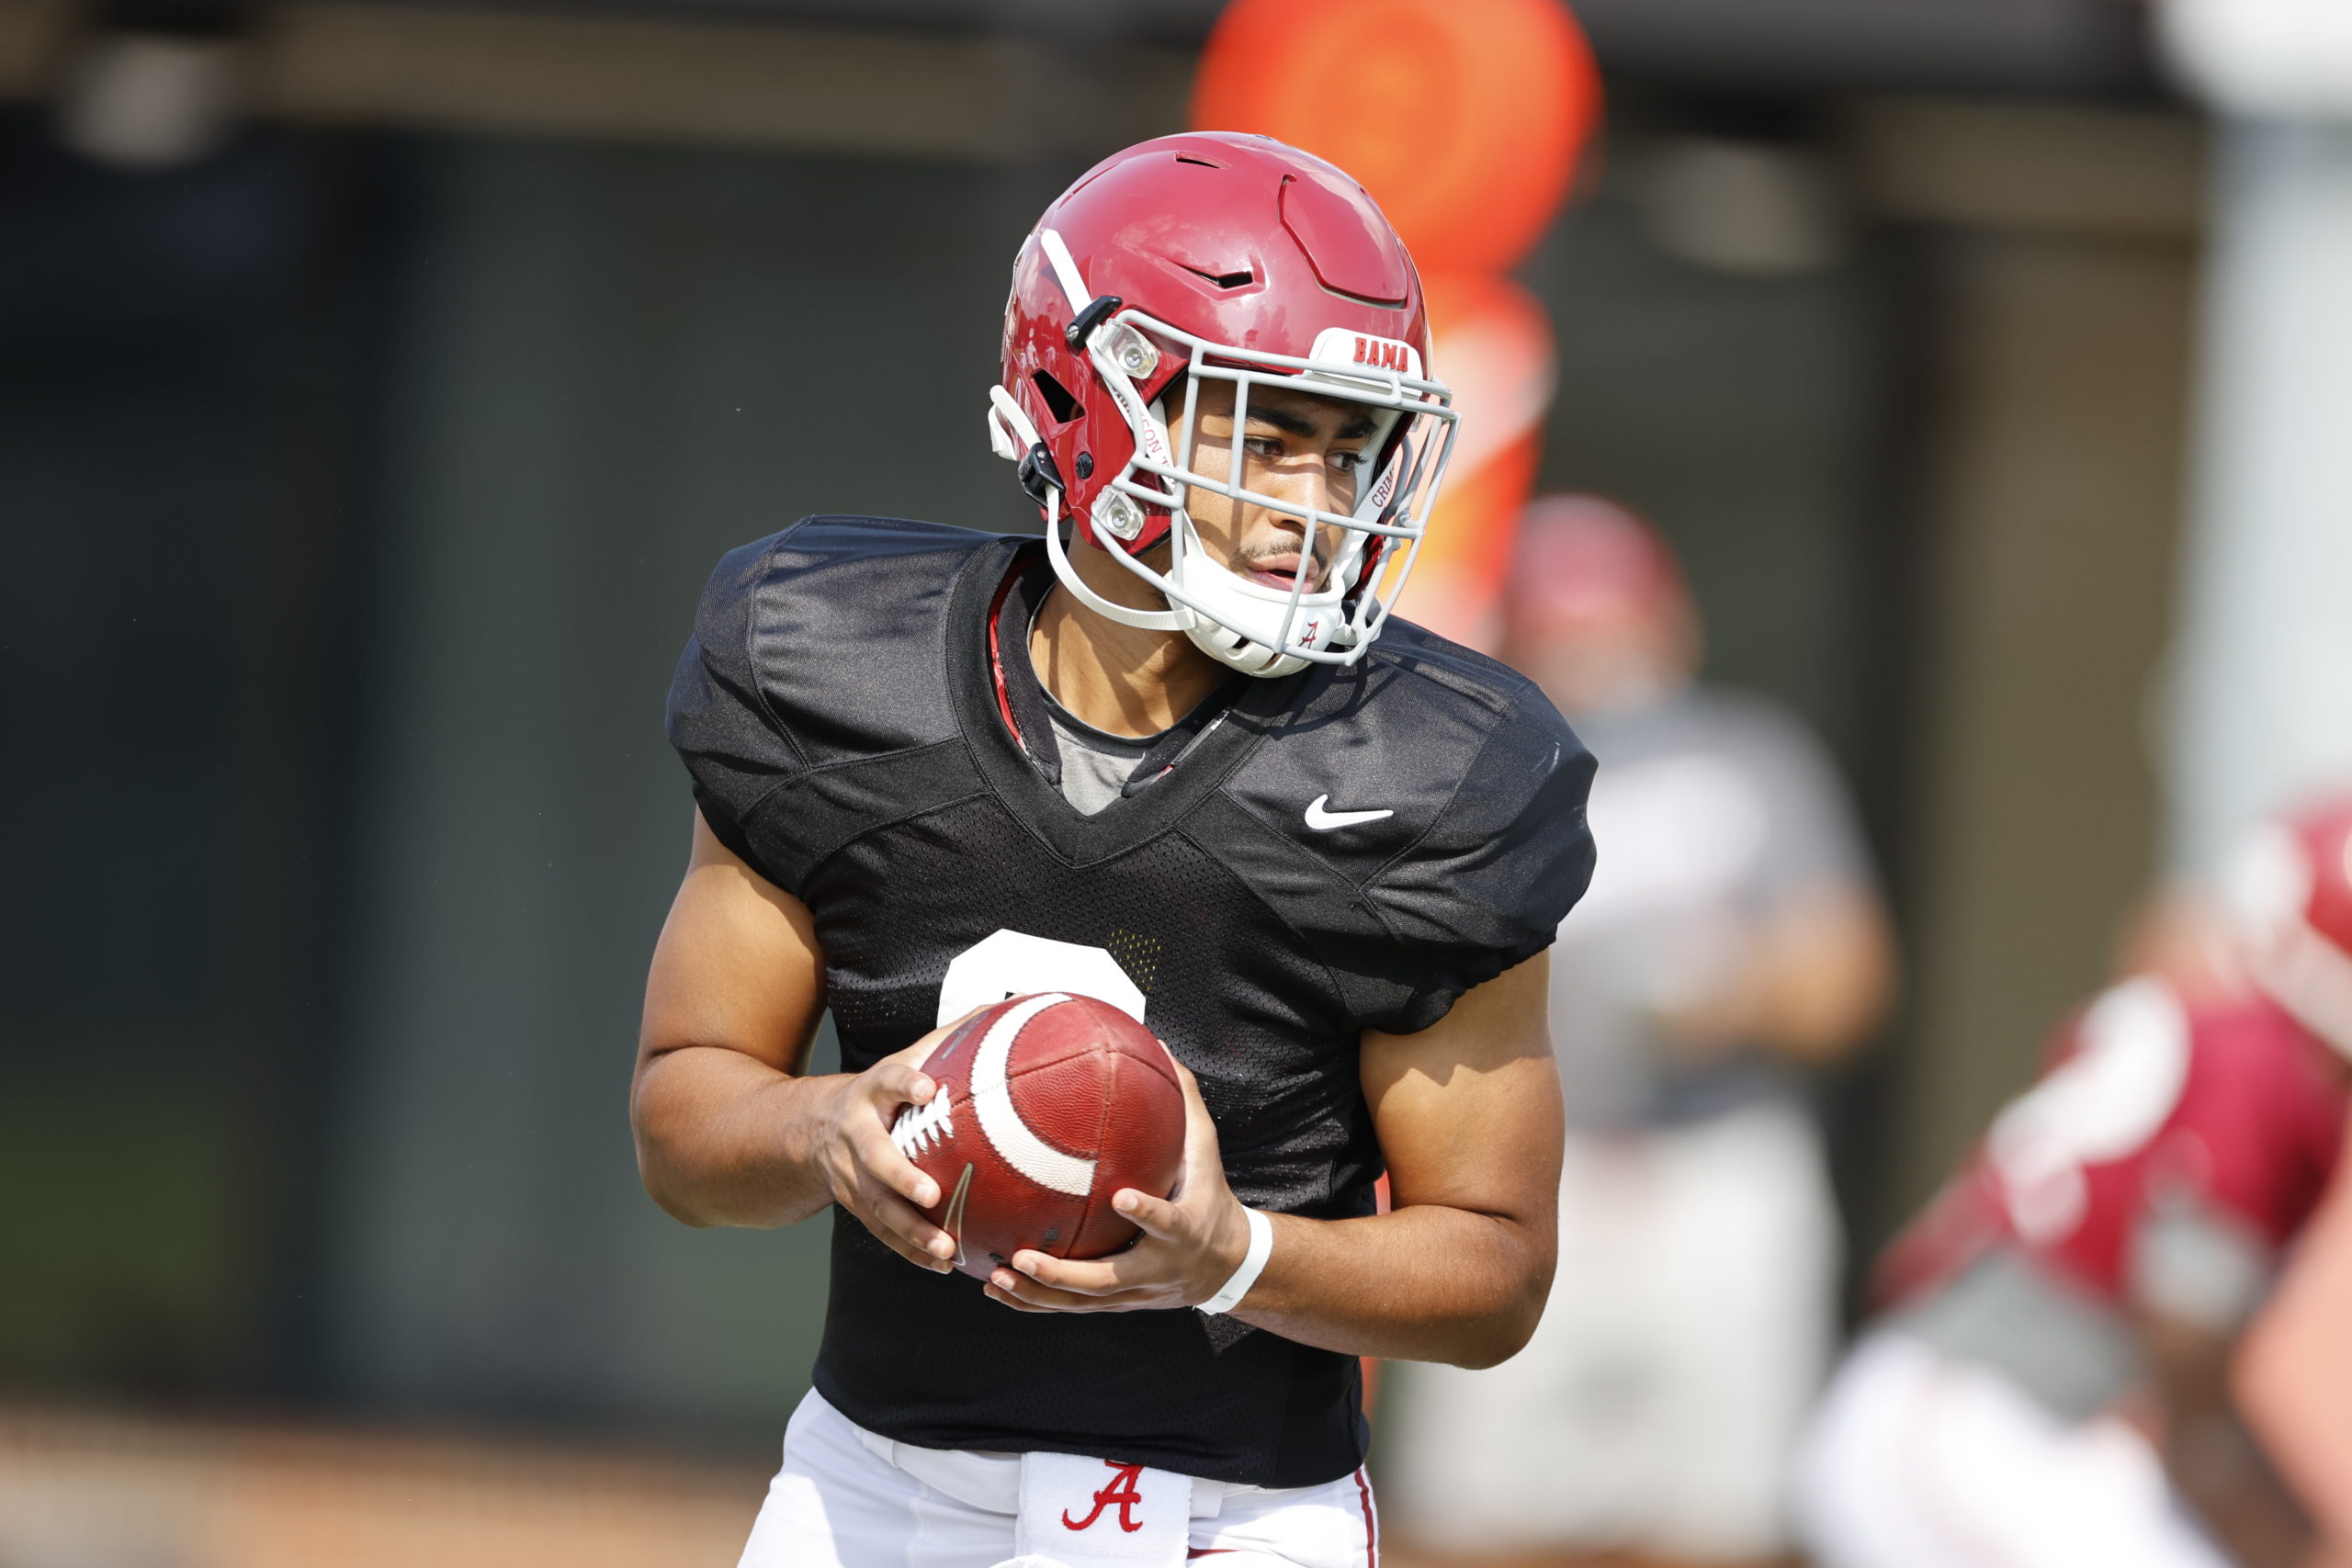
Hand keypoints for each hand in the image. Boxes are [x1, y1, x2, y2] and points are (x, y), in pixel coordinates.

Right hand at [814, 1014, 973, 1274]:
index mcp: (872, 1090)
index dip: (905, 1083)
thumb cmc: (884, 1090)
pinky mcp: (855, 1204)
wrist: (811, 1128)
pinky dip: (910, 1251)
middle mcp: (855, 1132)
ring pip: (877, 1205)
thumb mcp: (907, 1057)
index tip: (929, 1087)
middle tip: (931, 1195)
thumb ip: (954, 1037)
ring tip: (946, 1251)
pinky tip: (944, 1266)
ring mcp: (850, 1174)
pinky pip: (881, 1232)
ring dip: (910, 1231)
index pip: (887, 1080)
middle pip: (874, 1156)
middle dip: (900, 1177)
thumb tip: (1014, 1002)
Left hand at [983, 1061, 1254, 1312]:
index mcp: (1183, 1230)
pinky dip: (1032, 1302)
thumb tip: (1157, 1043)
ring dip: (1036, 1294)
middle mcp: (1156, 1268)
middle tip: (1023, 1255)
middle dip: (1063, 1274)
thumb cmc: (1208, 1196)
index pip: (1168, 1223)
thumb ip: (1183, 1100)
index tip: (1121, 1197)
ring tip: (994, 1278)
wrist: (1224, 1266)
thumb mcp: (1206, 1151)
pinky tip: (993, 1288)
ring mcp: (1133, 1293)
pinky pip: (1068, 1308)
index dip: (1146, 1215)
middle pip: (1108, 1280)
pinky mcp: (1114, 1303)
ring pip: (1080, 1303)